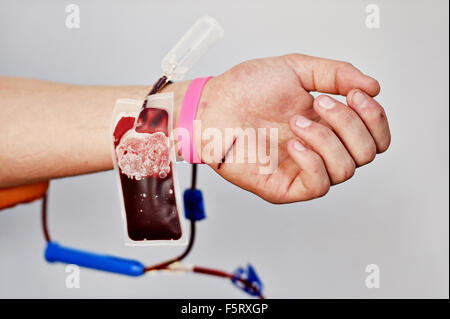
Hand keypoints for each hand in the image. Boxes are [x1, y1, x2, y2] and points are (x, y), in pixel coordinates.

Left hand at [191, 54, 389, 202]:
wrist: (213, 105)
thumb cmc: (247, 88)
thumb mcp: (297, 69)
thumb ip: (337, 73)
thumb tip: (374, 87)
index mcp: (327, 125)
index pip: (374, 136)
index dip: (375, 118)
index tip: (356, 94)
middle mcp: (320, 149)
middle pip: (366, 153)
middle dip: (349, 124)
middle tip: (320, 105)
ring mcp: (303, 168)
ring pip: (346, 169)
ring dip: (327, 139)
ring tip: (296, 121)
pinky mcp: (285, 186)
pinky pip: (319, 185)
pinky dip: (314, 162)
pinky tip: (294, 144)